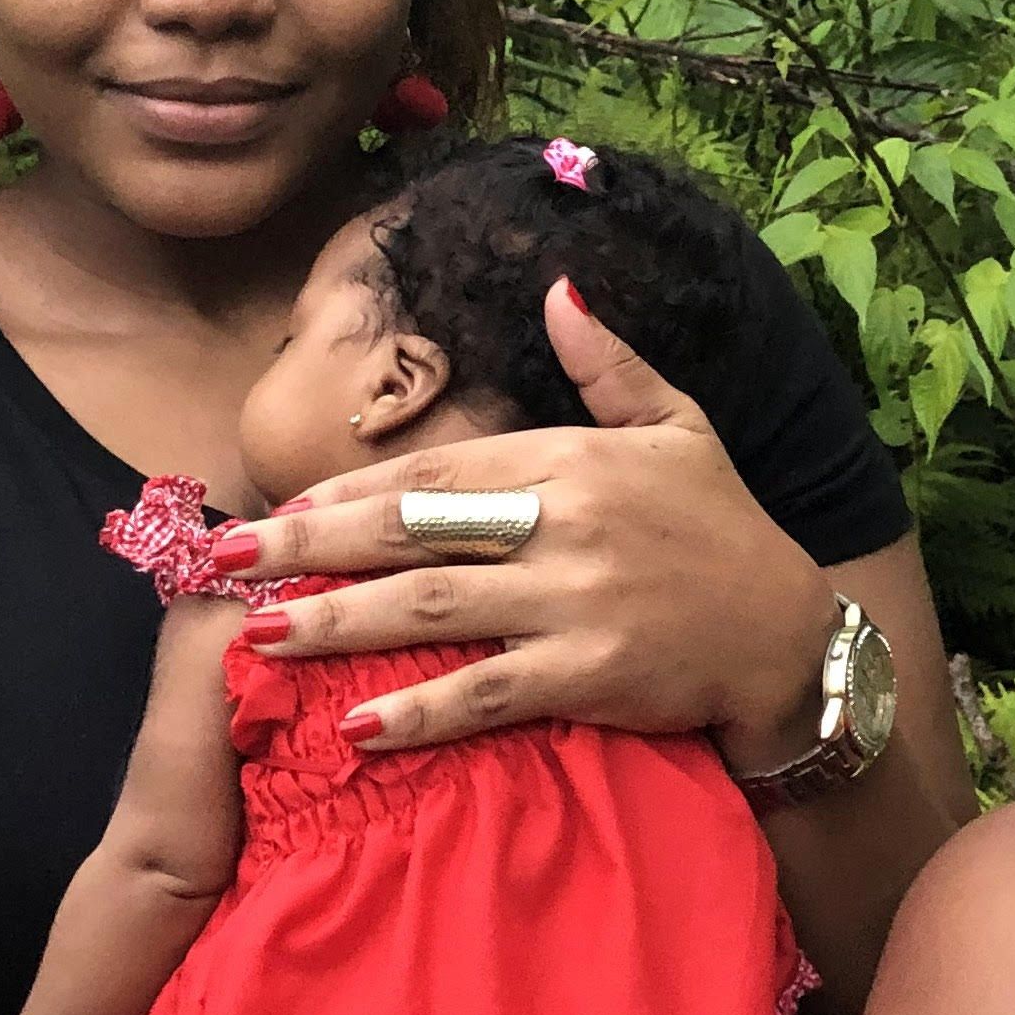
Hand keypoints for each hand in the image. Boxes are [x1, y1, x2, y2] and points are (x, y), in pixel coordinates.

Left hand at [211, 282, 840, 763]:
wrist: (791, 636)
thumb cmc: (725, 530)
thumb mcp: (679, 426)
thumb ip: (609, 364)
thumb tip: (558, 289)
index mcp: (571, 459)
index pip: (436, 471)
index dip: (348, 489)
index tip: (277, 503)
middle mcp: (563, 523)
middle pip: (411, 531)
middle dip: (308, 544)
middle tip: (224, 559)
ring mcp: (572, 601)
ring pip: (432, 610)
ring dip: (338, 623)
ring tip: (259, 636)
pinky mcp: (588, 674)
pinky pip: (485, 693)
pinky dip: (418, 712)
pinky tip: (354, 724)